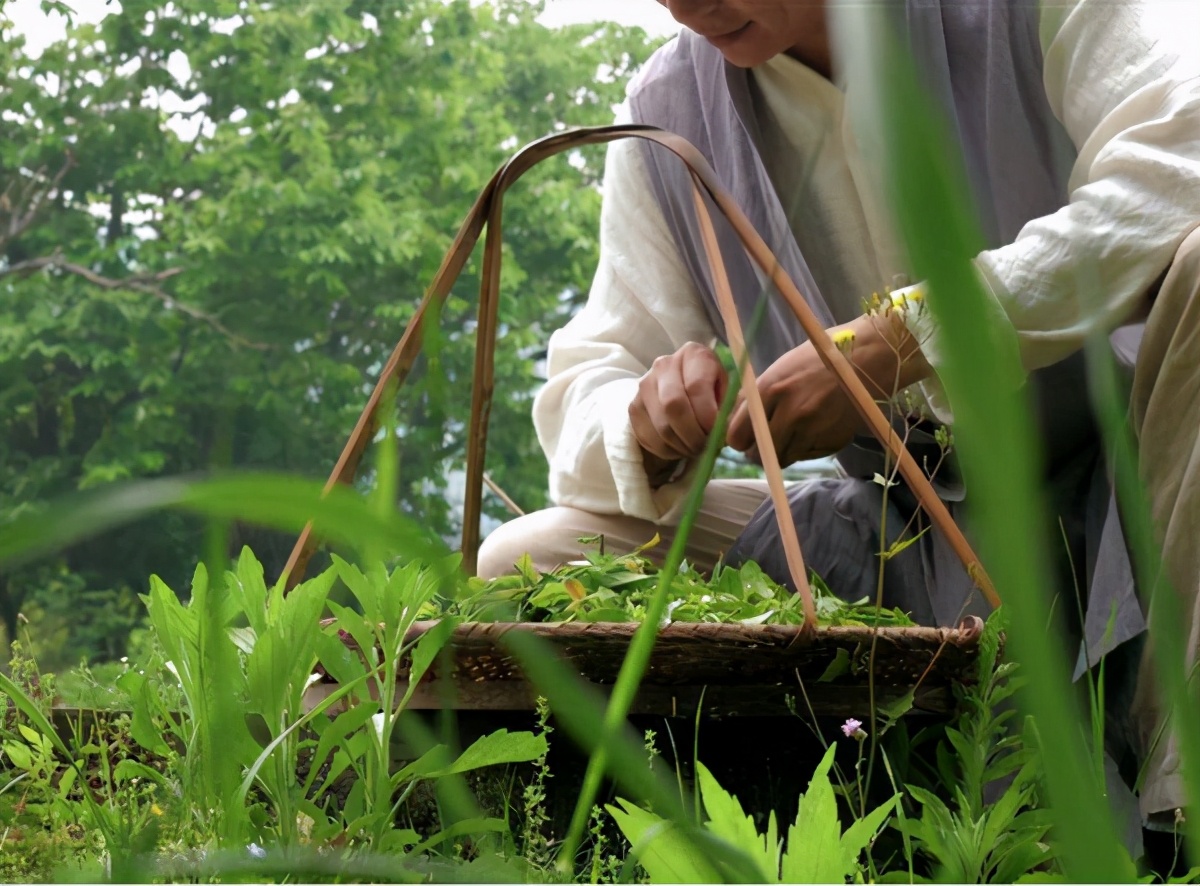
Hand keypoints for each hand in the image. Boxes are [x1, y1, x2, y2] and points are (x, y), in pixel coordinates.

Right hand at [629, 342, 727, 484]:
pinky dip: (668, 450)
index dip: (709, 417)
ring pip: (662, 426)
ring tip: (696, 448)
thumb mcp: (729, 393)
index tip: (718, 434)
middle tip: (706, 447)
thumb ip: (734, 408)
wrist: (682, 390)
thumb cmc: (713, 393)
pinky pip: (650, 437)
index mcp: (693, 354)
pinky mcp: (634, 407)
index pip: (696, 387)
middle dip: (694, 435)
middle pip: (674, 406)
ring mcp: (644, 385)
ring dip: (682, 445)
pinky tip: (680, 446)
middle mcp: (664, 364)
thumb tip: (732, 430)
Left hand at [726, 341, 861, 465]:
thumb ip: (755, 396)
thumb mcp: (780, 369)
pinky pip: (807, 456)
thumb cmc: (819, 360)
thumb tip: (731, 421)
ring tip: (794, 433)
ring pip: (783, 459)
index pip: (736, 434)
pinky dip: (806, 448)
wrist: (867, 358)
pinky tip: (816, 428)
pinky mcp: (832, 441)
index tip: (745, 437)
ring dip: (783, 451)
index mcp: (769, 389)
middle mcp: (789, 412)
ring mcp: (812, 429)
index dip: (739, 439)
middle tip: (767, 442)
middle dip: (759, 451)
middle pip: (759, 454)